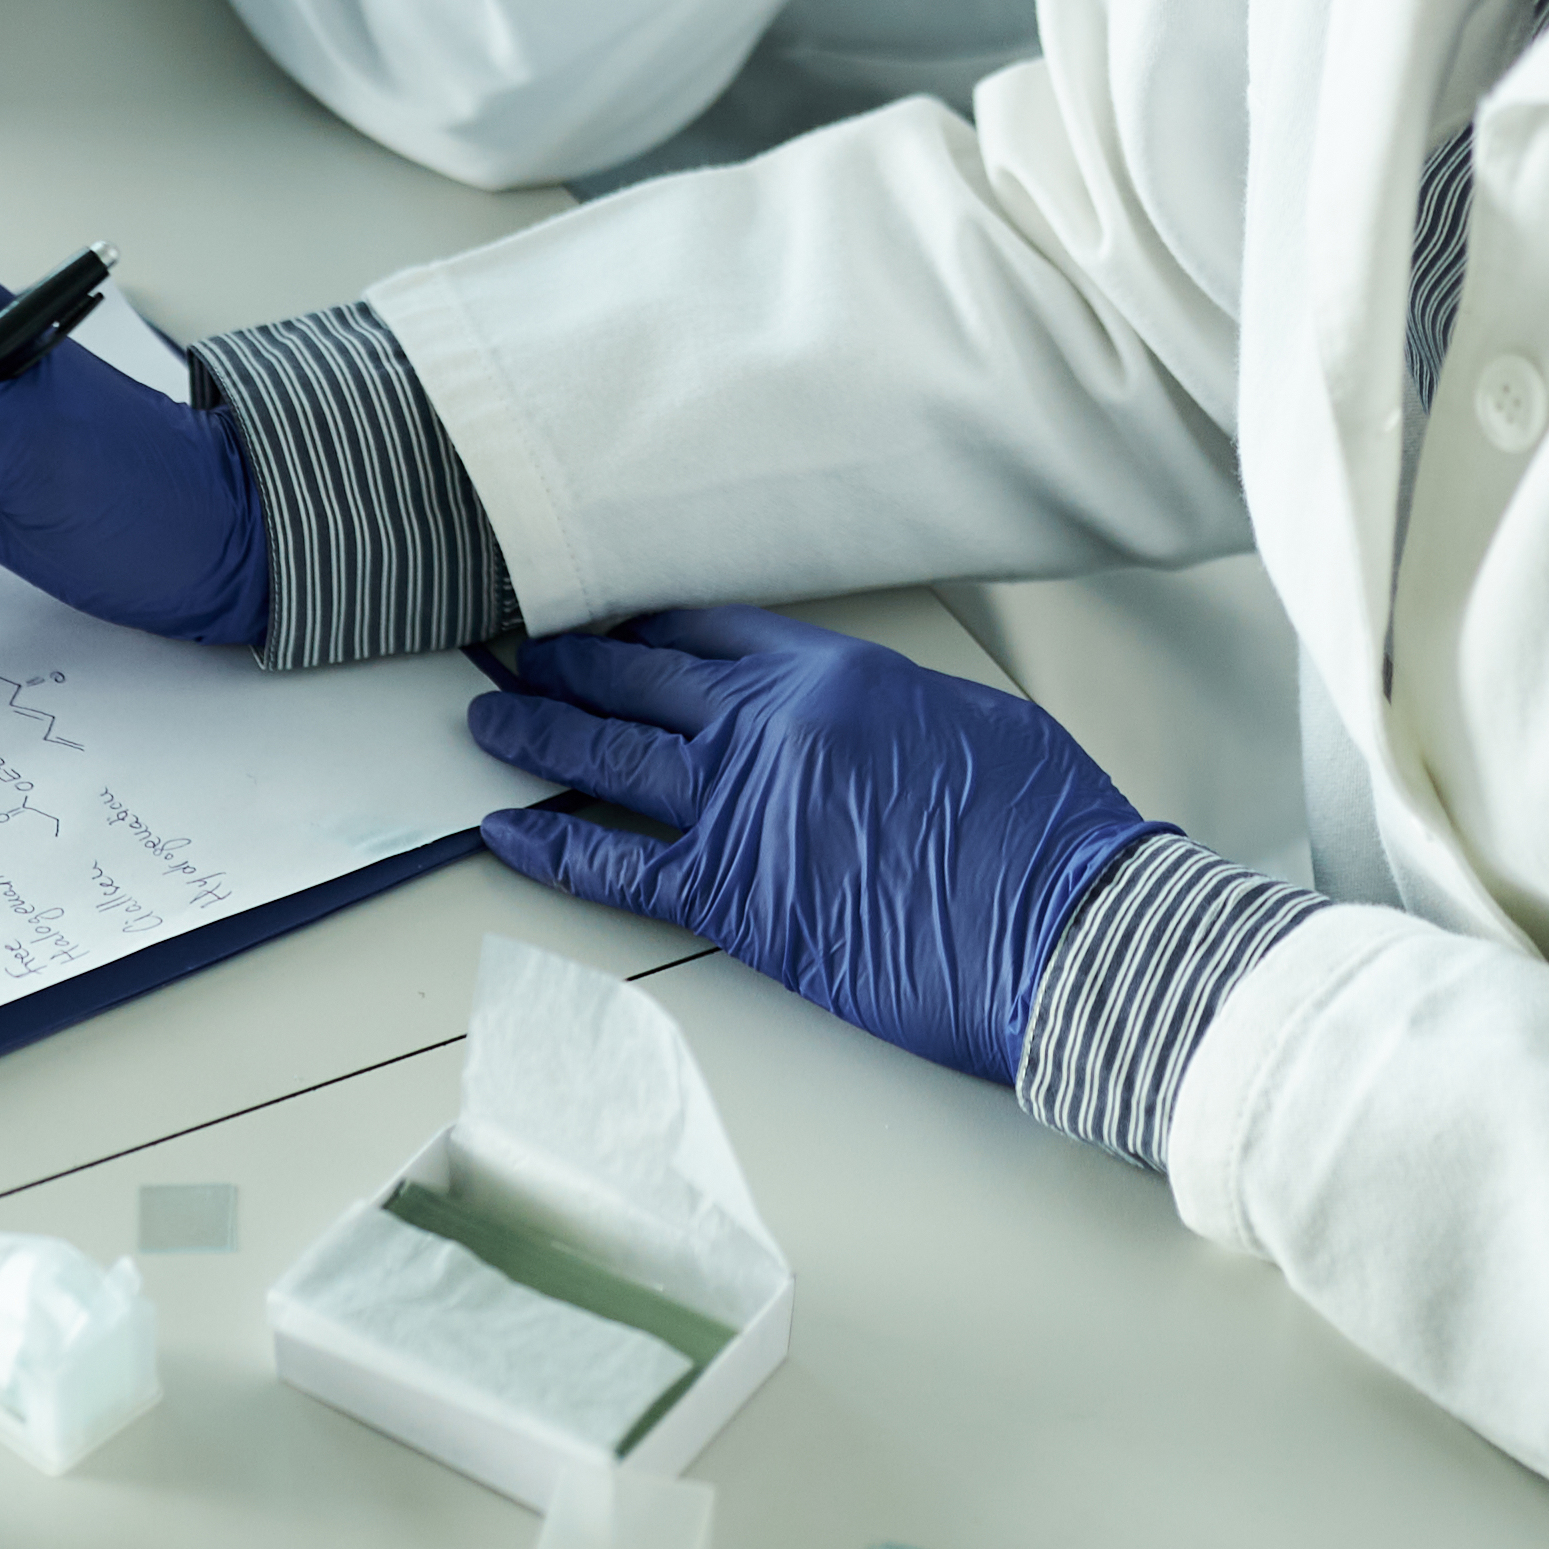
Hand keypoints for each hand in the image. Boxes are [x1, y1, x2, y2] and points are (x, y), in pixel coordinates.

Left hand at [469, 605, 1156, 1085]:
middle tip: (518, 656)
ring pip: (608, 756)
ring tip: (486, 718)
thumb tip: (852, 726)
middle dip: (570, 667)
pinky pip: (616, 865)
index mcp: (837, 671)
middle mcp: (774, 724)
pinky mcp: (734, 900)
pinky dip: (551, 849)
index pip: (713, 631)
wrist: (1061, 922)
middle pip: (642, 681)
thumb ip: (885, 711)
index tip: (610, 625)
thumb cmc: (1043, 830)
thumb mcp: (968, 722)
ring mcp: (744, 809)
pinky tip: (503, 833)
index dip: (649, 628)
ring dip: (537, 735)